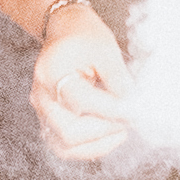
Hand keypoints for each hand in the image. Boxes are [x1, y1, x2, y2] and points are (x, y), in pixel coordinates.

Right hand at [28, 0, 133, 158]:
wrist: (64, 31)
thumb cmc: (84, 36)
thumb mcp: (105, 49)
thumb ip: (119, 80)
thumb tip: (135, 107)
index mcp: (51, 72)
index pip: (82, 100)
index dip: (113, 109)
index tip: (137, 110)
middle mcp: (41, 96)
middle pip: (69, 131)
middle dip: (105, 130)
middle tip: (130, 120)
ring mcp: (42, 112)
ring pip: (64, 147)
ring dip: (98, 144)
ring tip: (121, 129)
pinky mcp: (48, 122)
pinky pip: (65, 147)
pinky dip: (89, 147)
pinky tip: (109, 133)